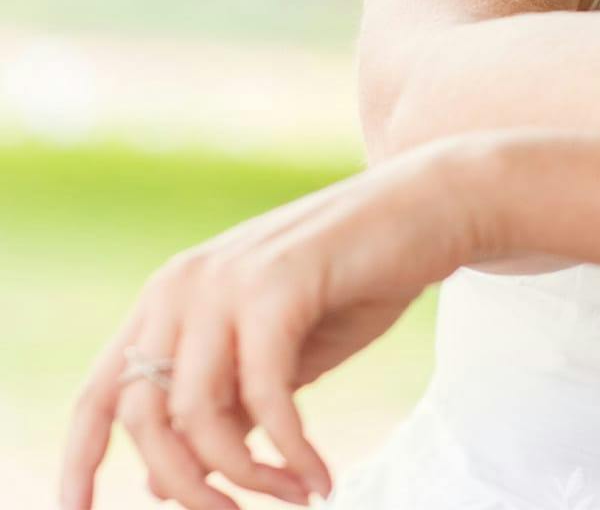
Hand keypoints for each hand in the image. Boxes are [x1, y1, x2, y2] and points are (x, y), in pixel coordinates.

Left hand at [59, 138, 476, 509]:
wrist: (432, 207)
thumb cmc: (359, 280)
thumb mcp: (281, 354)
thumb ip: (226, 404)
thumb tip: (166, 482)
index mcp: (172, 294)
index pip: (101, 393)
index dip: (78, 463)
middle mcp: (183, 283)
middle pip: (146, 421)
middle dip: (189, 489)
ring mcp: (227, 279)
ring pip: (198, 417)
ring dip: (247, 479)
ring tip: (298, 494)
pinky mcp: (277, 285)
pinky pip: (264, 397)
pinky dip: (290, 451)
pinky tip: (321, 476)